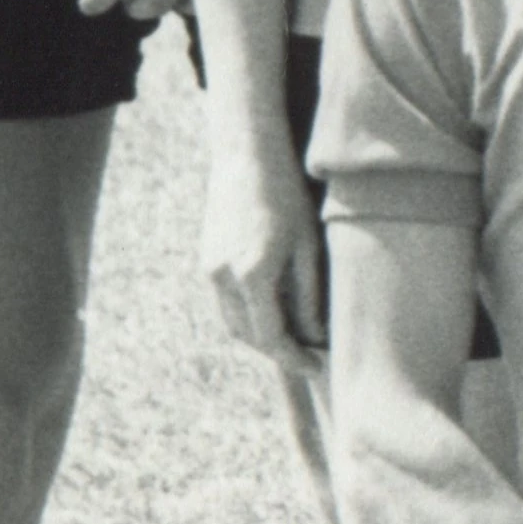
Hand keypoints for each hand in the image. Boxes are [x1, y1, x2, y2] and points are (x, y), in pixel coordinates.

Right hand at [201, 129, 325, 369]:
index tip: (316, 365)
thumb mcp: (308, 247)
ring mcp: (209, 269)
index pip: (270, 336)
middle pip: (247, 335)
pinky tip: (272, 311)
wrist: (246, 158)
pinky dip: (248, 315)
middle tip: (309, 355)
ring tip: (294, 338)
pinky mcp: (205, 260)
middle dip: (277, 351)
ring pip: (232, 321)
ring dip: (260, 336)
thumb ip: (309, 296)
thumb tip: (316, 335)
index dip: (293, 357)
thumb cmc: (287, 197)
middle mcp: (223, 277)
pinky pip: (226, 302)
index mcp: (252, 274)